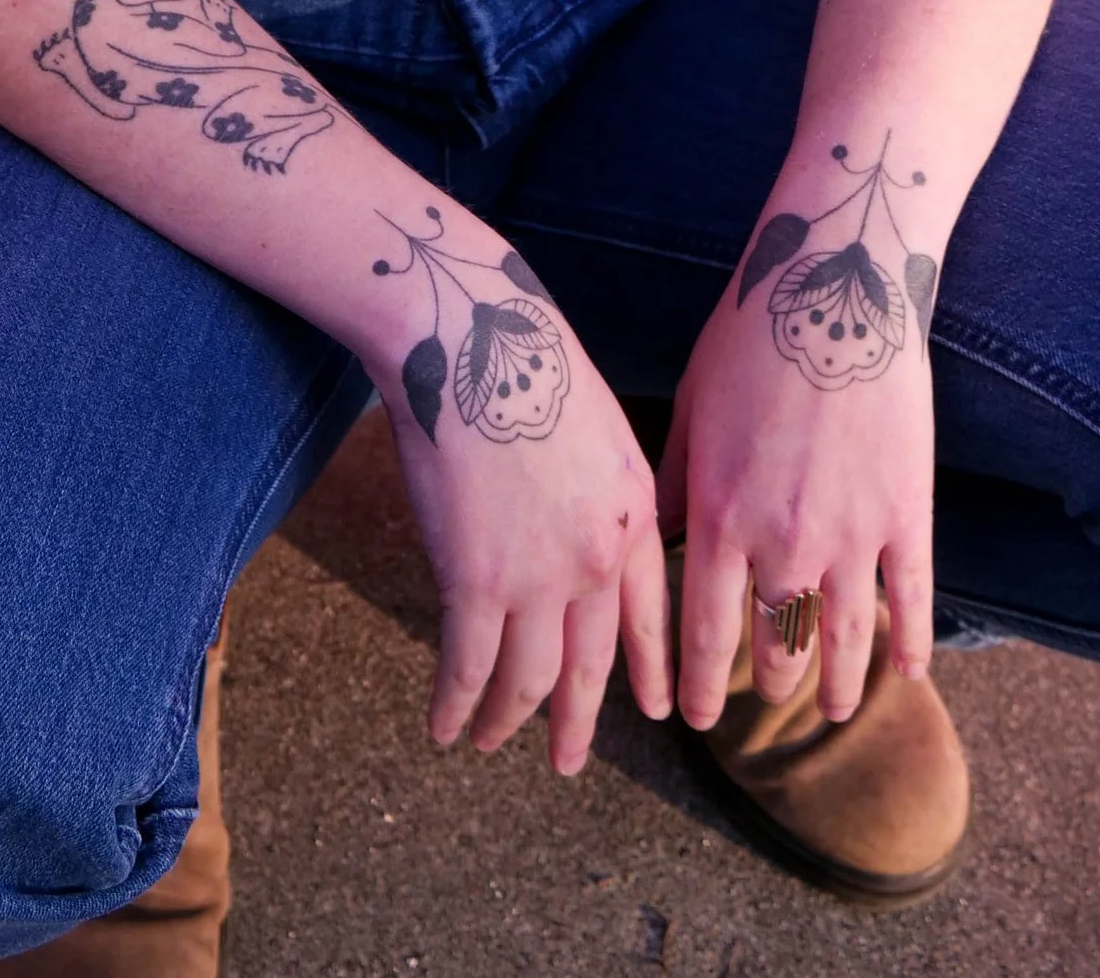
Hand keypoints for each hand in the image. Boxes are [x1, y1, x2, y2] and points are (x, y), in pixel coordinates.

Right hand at [370, 220, 668, 773]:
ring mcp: (540, 577)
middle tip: (568, 761)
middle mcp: (599, 557)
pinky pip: (467, 666)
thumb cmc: (522, 359)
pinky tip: (442, 725)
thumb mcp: (598, 424)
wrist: (470, 339)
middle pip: (591, 664)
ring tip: (488, 744)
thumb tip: (587, 530)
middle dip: (577, 720)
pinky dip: (454, 704)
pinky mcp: (478, 581)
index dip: (649, 667)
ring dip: (506, 721)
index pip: (650, 614)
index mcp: (635, 512)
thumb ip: (604, 488)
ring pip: (527, 679)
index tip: (657, 710)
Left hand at [657, 204, 938, 729]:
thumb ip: (677, 485)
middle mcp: (784, 543)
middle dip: (768, 683)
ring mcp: (852, 534)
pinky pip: (912, 601)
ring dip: (836, 685)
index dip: (698, 687)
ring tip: (831, 707)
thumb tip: (665, 545)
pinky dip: (911, 645)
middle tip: (765, 700)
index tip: (693, 719)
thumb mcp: (692, 409)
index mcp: (721, 518)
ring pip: (844, 640)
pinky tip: (908, 674)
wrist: (835, 287)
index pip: (705, 635)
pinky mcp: (906, 513)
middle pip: (778, 645)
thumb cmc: (750, 338)